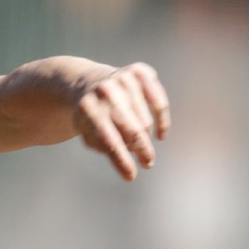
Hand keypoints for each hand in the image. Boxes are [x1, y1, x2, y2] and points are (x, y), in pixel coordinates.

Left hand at [72, 62, 170, 180]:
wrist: (88, 82)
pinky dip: (162, 120)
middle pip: (133, 130)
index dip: (122, 161)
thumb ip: (103, 147)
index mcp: (88, 109)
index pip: (109, 140)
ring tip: (135, 139)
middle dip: (143, 151)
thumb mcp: (86, 132)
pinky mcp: (139, 72)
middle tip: (148, 163)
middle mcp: (106, 91)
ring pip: (145, 120)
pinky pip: (159, 102)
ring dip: (143, 136)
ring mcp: (123, 79)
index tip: (131, 177)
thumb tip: (126, 166)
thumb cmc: (90, 116)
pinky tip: (160, 134)